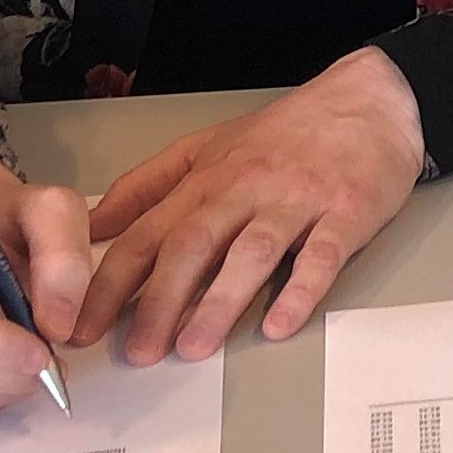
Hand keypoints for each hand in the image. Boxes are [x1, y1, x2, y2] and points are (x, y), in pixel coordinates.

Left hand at [74, 46, 425, 361]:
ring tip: (194, 347)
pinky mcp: (345, 212)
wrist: (370, 99)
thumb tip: (94, 223)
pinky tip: (280, 323)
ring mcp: (296, 200)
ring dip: (219, 301)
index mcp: (207, 179)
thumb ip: (149, 186)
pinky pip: (321, 254)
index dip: (109, 283)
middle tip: (136, 353)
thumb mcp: (206, 147)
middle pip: (191, 245)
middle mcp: (245, 189)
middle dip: (158, 301)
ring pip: (250, 251)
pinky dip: (300, 290)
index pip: (146, 234)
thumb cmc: (287, 132)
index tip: (81, 326)